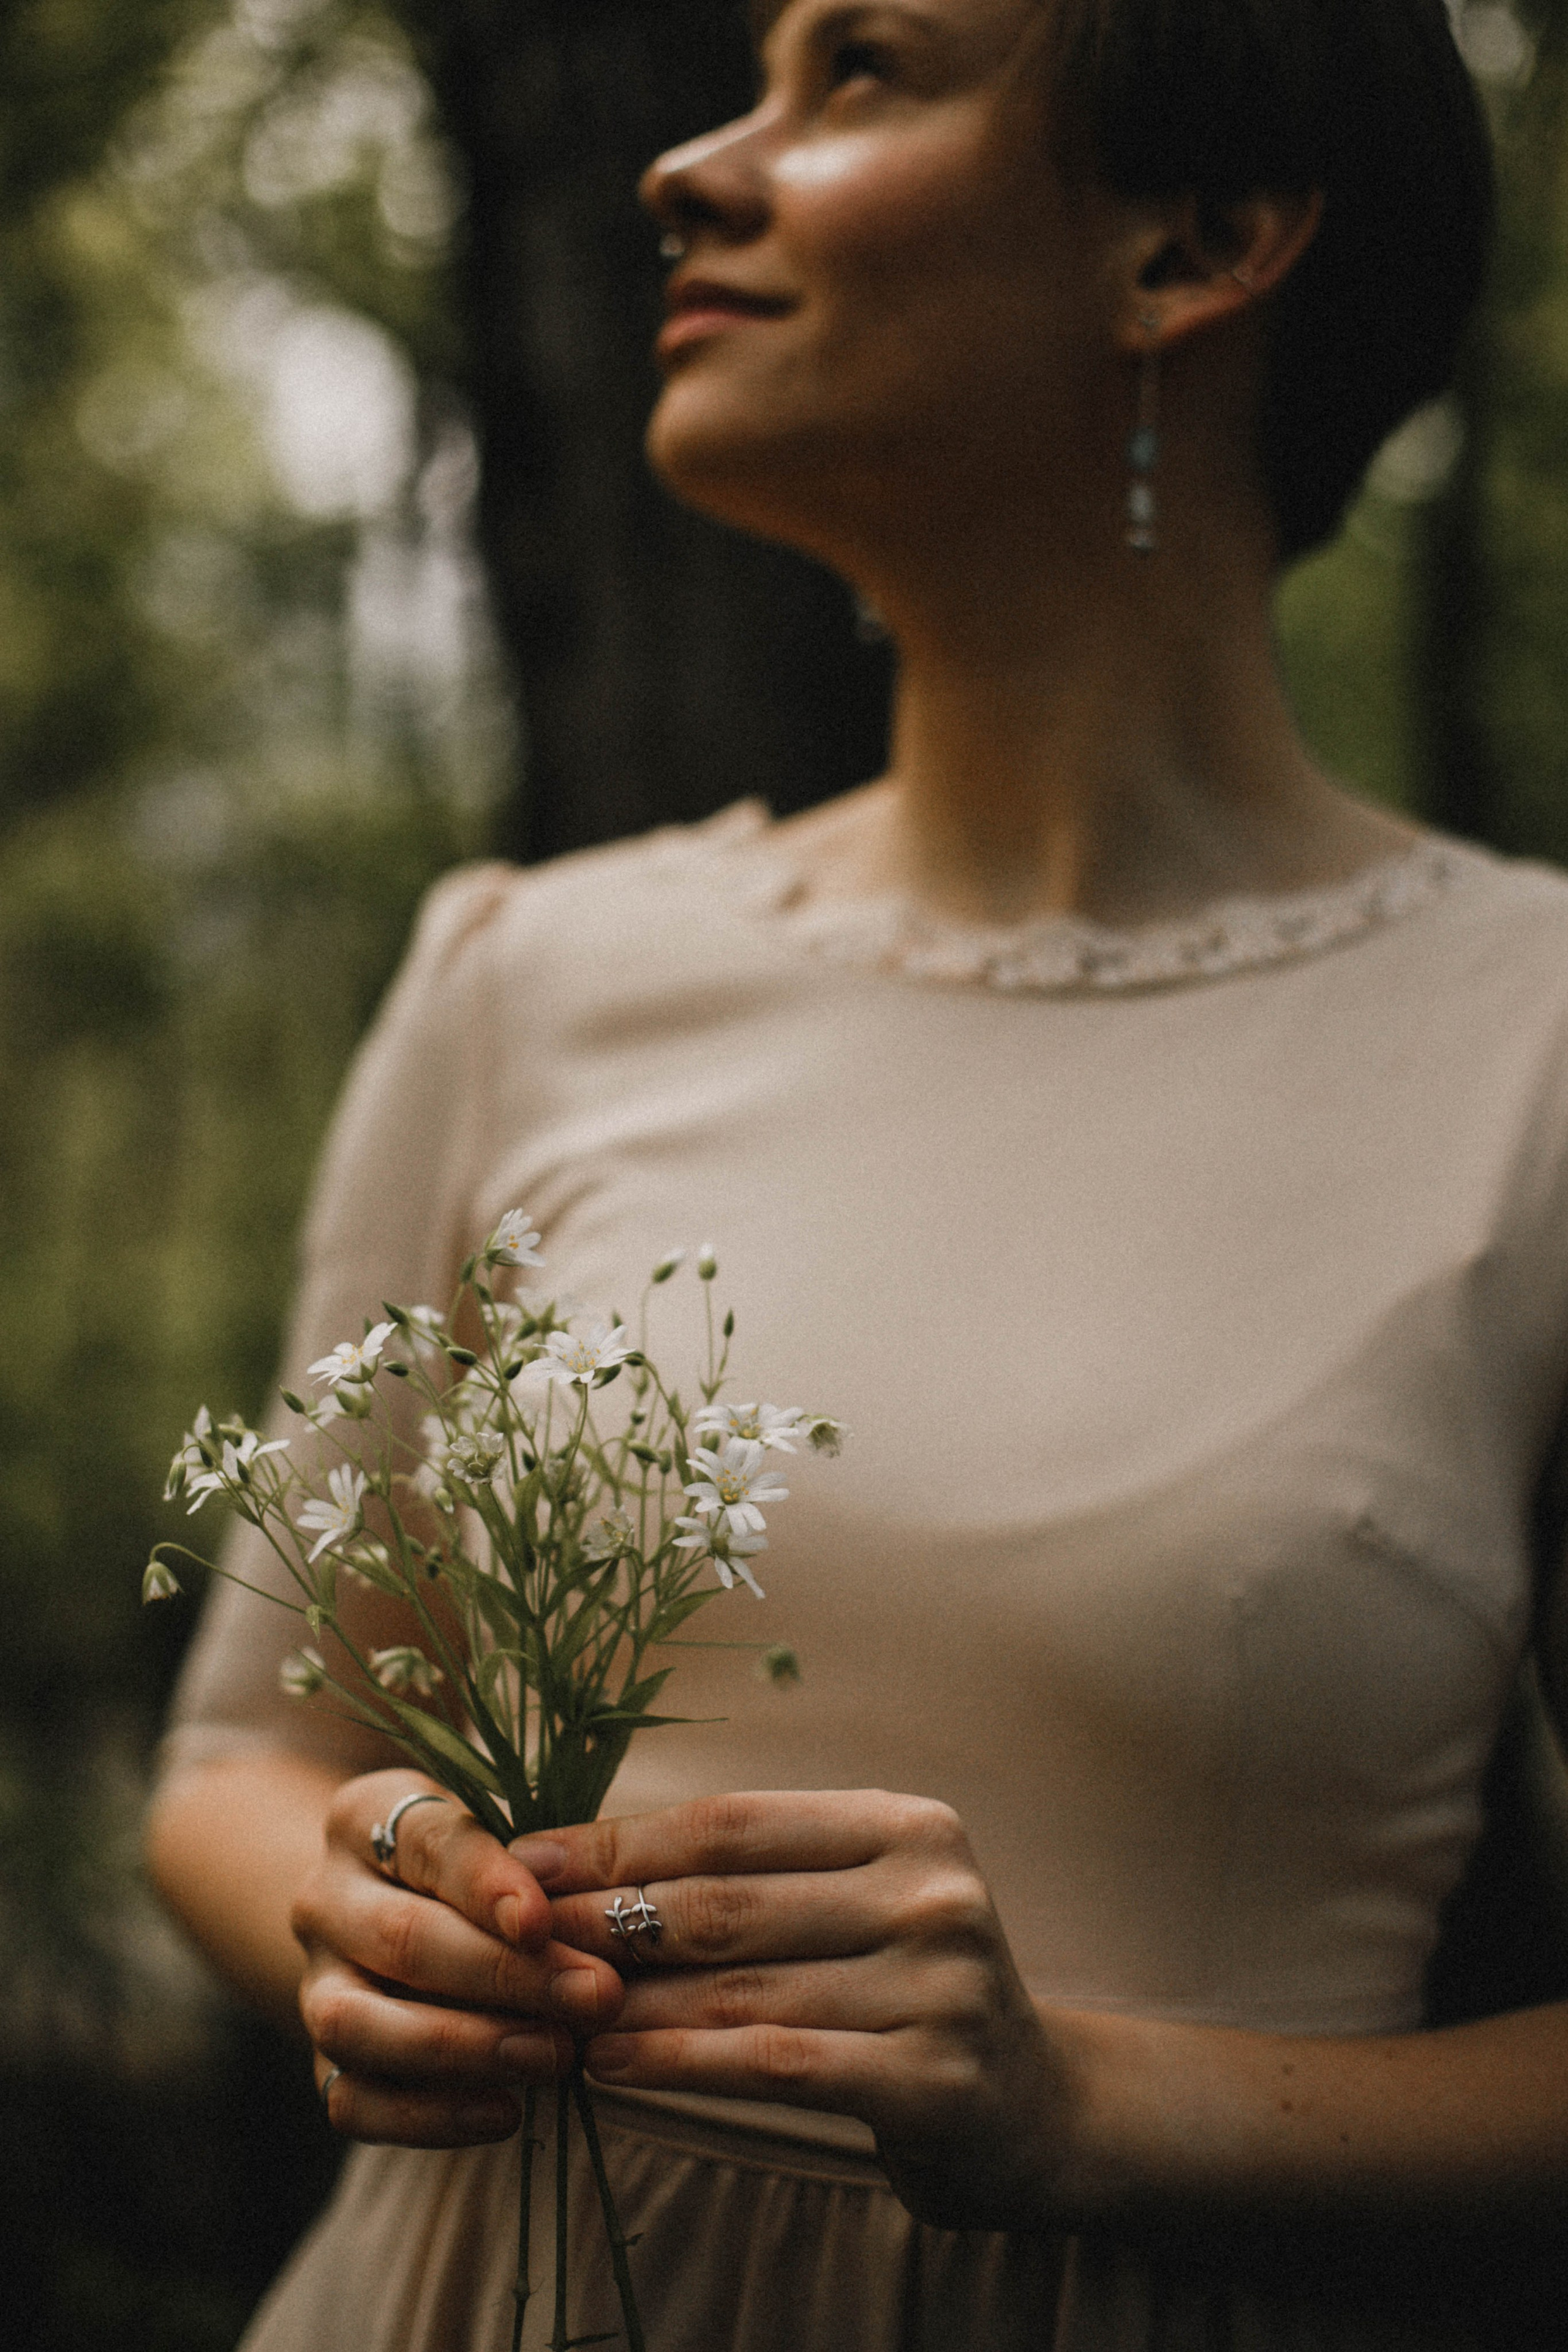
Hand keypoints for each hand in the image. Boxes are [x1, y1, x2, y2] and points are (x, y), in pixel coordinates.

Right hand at [291, 1771, 625, 2147]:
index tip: (543, 1921)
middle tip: (597, 1995)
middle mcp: (325, 1898)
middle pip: (401, 1938)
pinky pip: (353, 2102)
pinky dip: (428, 2117)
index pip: (425, 1841)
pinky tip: (506, 2112)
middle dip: (505, 1974)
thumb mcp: (499, 1831)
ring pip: (360, 2023)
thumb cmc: (476, 1866)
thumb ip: (538, 1862)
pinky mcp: (322, 2062)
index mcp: (365, 1817)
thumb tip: (601, 1910)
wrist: (388, 1910)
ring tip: (557, 2054)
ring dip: (466, 2046)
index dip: (485, 1882)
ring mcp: (314, 1984)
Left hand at [533, 1789, 1078, 2229]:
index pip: (734, 1822)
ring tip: (543, 2007)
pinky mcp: (931, 2077)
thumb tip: (578, 1859)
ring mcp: (940, 1985)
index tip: (525, 1860)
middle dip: (605, 1920)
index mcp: (909, 1825)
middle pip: (728, 1902)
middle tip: (513, 1940)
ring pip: (740, 1988)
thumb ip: (750, 1879)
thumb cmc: (909, 1992)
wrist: (1038, 2111)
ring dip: (624, 2000)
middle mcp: (933, 1892)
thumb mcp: (854, 1905)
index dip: (622, 1840)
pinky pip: (772, 2062)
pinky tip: (610, 2065)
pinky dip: (678, 2062)